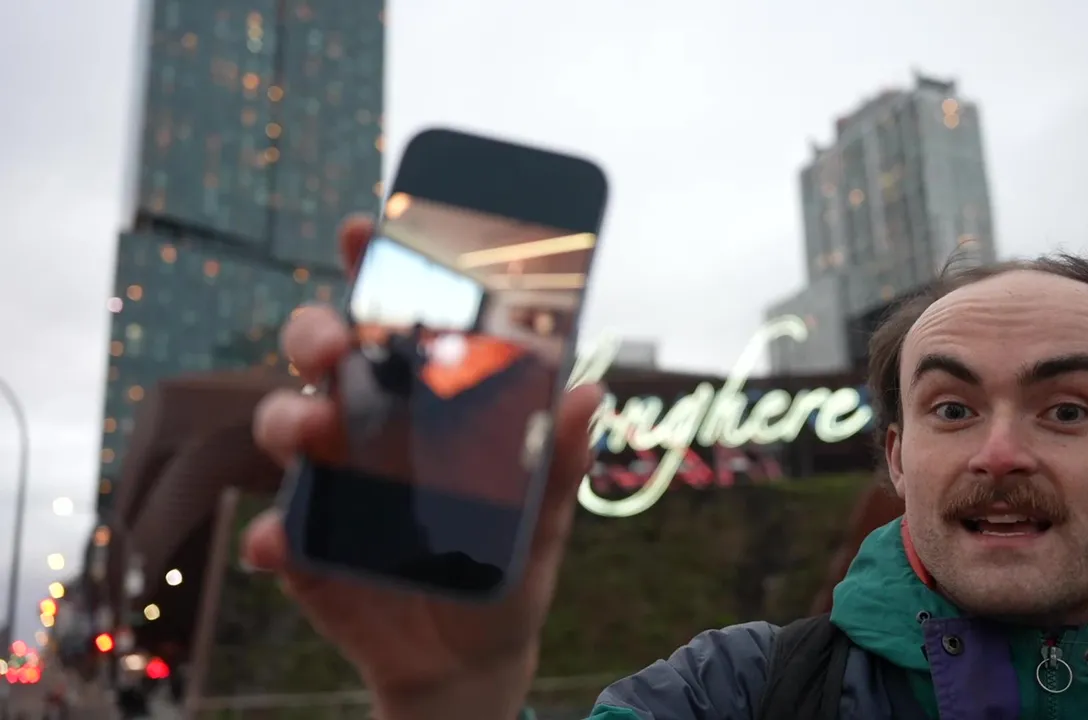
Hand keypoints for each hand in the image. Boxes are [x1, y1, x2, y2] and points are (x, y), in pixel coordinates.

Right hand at [242, 215, 600, 718]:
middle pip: (325, 354)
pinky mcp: (304, 546)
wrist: (470, 658)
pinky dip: (272, 534)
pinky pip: (273, 529)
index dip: (375, 269)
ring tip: (312, 434)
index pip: (396, 321)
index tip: (364, 228)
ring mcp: (331, 482)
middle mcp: (370, 427)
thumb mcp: (543, 517)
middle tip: (335, 343)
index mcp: (426, 404)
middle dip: (318, 332)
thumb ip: (559, 460)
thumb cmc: (505, 568)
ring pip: (287, 420)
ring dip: (287, 416)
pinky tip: (280, 544)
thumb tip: (588, 391)